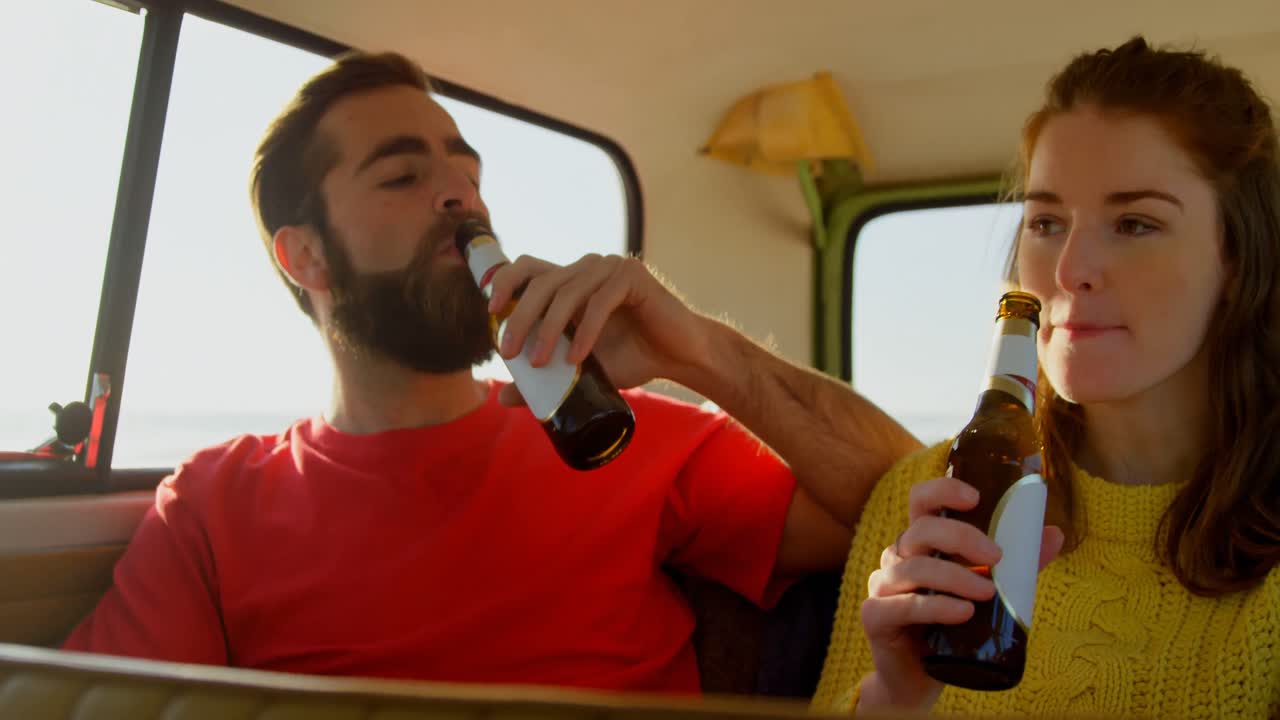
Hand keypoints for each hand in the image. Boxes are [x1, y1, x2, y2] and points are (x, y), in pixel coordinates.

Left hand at [485, 253, 711, 402]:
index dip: (504, 282)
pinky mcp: (633, 276)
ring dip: (549, 329)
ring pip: (567, 292)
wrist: (680, 357)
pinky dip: (585, 331)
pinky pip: (600, 302)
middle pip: (541, 282)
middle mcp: (587, 268)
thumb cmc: (631, 358)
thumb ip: (544, 379)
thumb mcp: (580, 372)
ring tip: (541, 363)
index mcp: (571, 281)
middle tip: (509, 352)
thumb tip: (502, 397)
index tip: (490, 311)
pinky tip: (578, 357)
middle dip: (520, 317)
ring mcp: (610, 268)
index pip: (528, 268)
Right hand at [857, 476, 1064, 711]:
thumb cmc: (953, 626)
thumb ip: (1018, 565)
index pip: (921, 501)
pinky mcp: (875, 616)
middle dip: (962, 538)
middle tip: (997, 557)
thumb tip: (1055, 534)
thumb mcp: (989, 590)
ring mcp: (883, 586)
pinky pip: (904, 605)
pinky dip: (935, 607)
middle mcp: (897, 558)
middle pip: (921, 530)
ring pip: (914, 568)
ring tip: (987, 593)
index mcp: (920, 543)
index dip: (943, 490)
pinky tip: (962, 613)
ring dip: (955, 577)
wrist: (920, 677)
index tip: (975, 497)